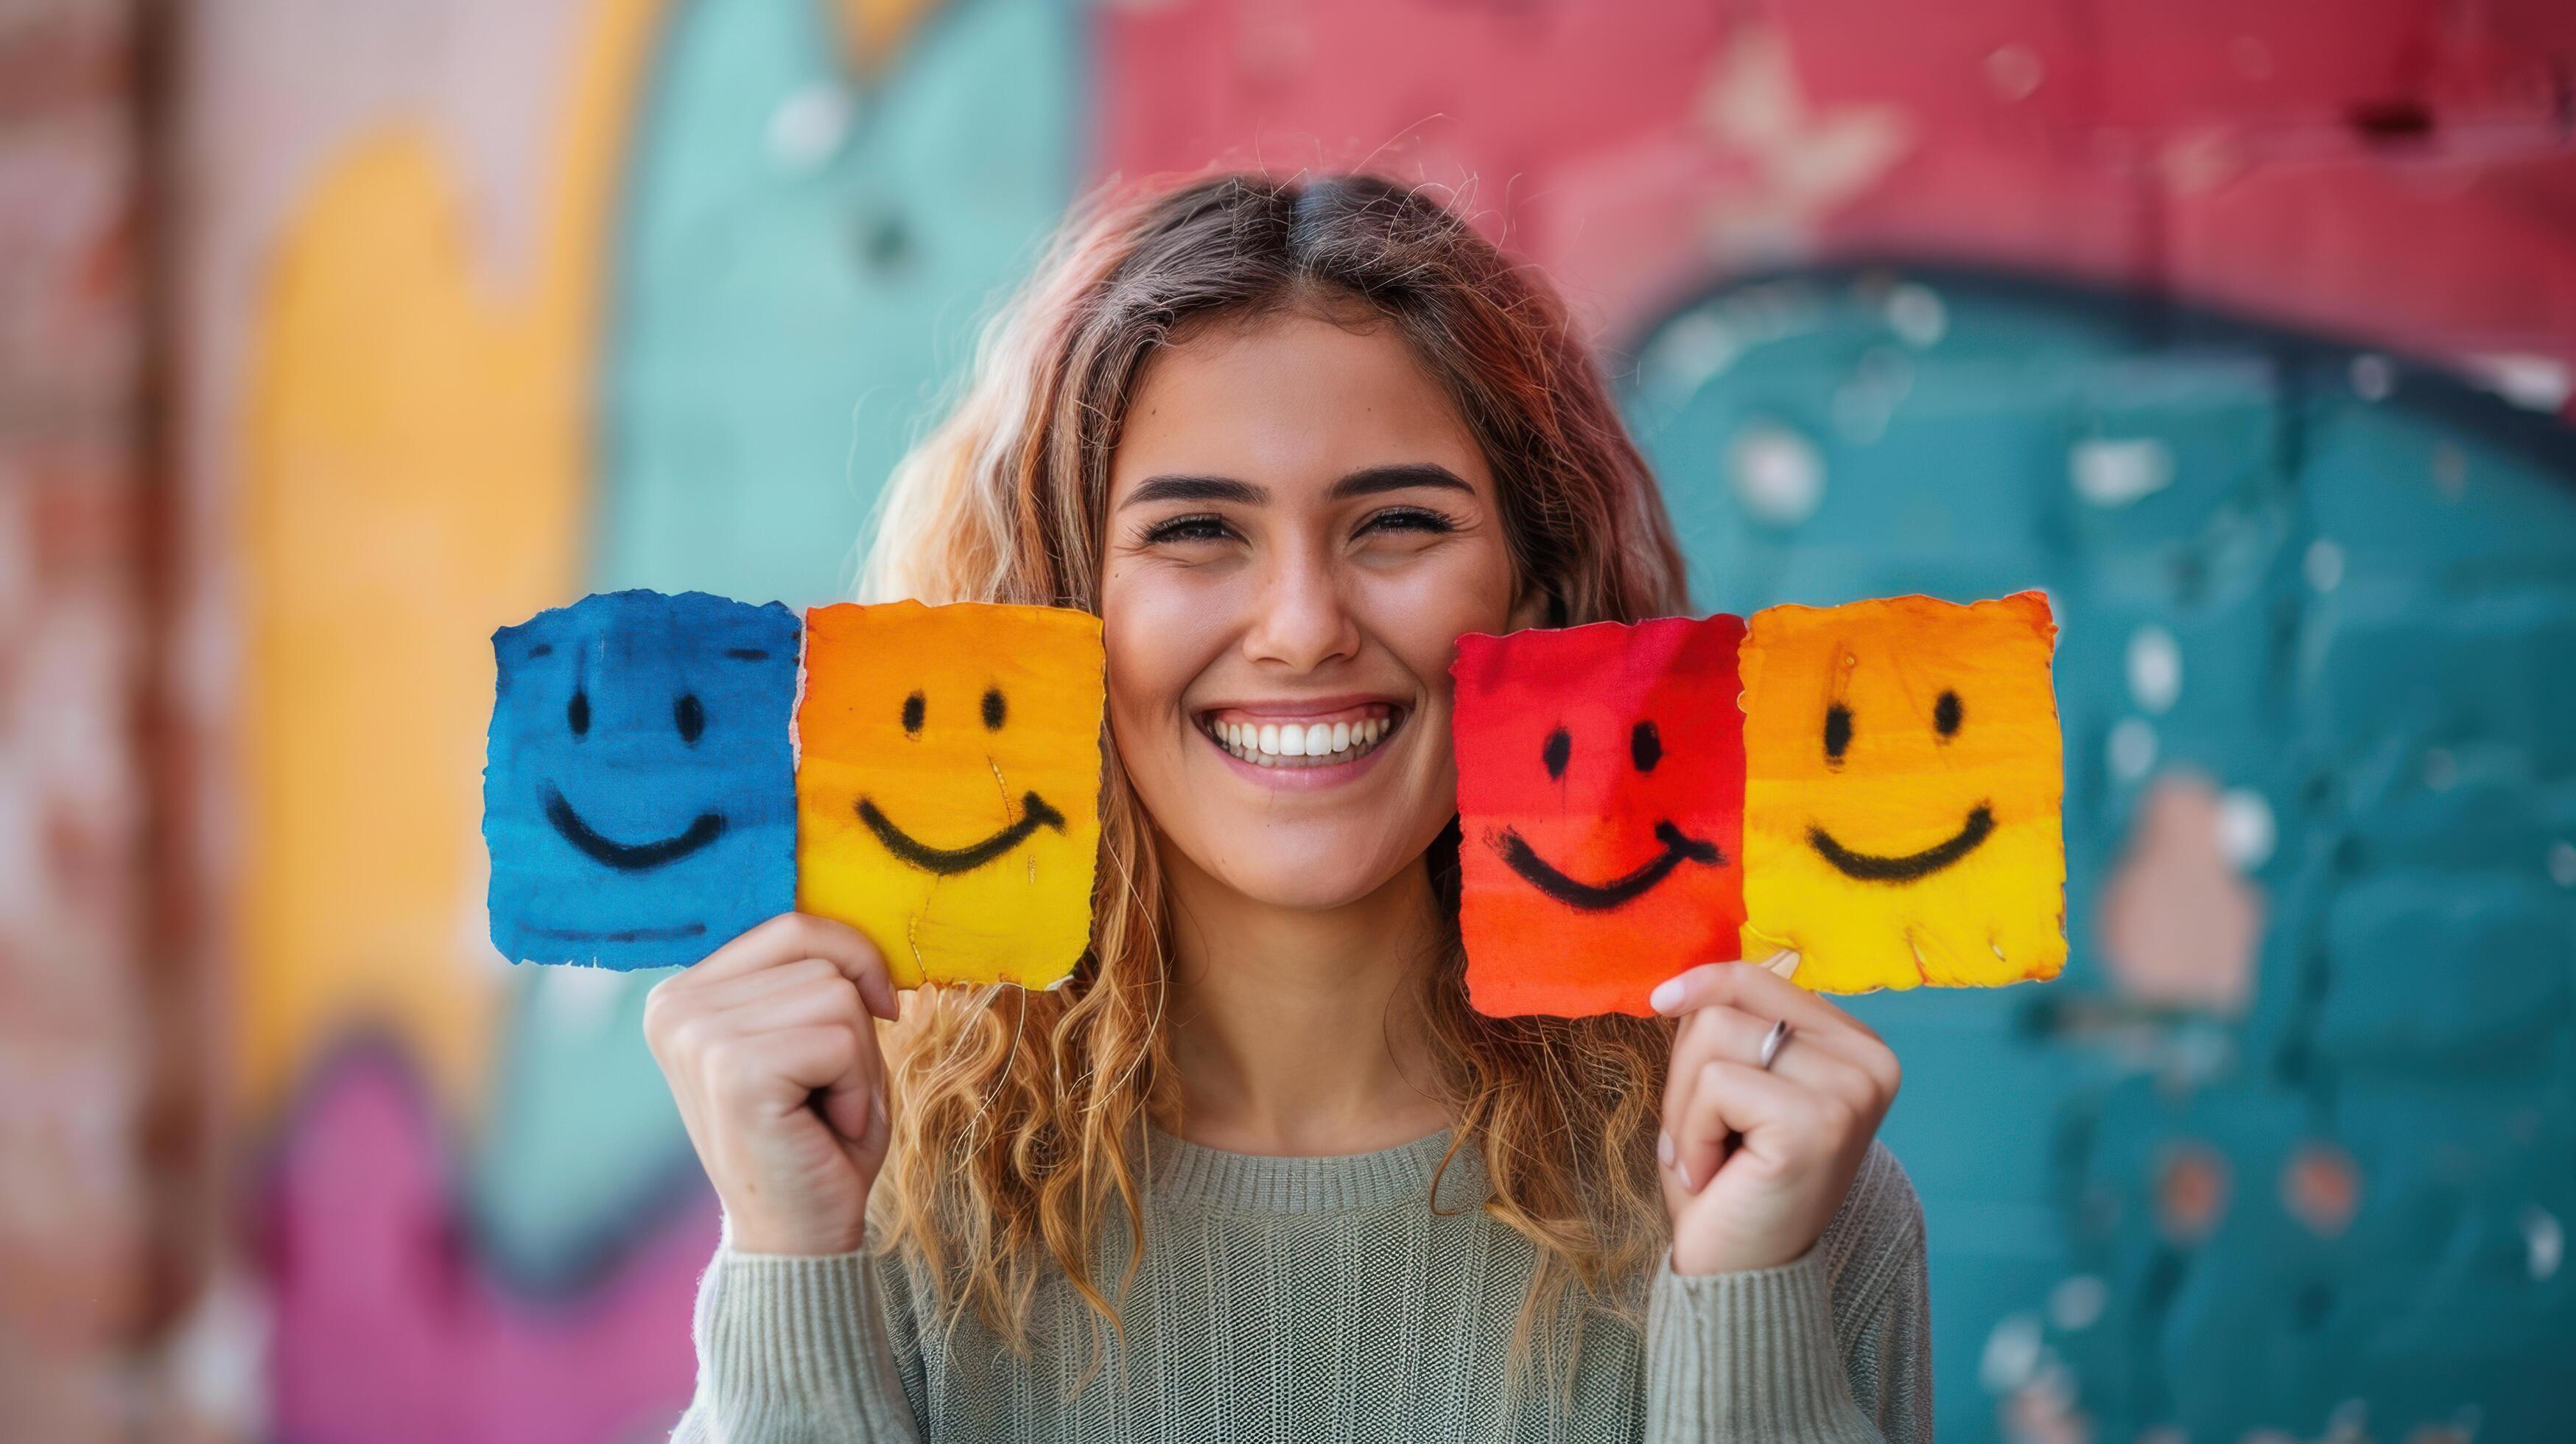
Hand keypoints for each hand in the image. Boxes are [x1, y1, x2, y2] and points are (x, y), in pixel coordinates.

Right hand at [644, 913, 900, 1255]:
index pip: (792, 924)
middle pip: (821, 958)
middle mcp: (674, 1007)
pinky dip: (856, 1087)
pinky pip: (842, 1037)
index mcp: (684, 993)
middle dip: (854, 1027)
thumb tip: (855, 930)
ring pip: (837, 994)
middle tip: (826, 1093)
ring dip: (857, 1062)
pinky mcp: (733, 1071)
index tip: (874, 1015)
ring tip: (822, 1111)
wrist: (798, 1237)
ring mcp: (696, 1037)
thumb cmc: (817, 1135)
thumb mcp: (810, 1034)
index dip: (855, 962)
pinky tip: (822, 1127)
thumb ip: (812, 974)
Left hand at [1649, 955, 1900, 1275]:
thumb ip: (1729, 1024)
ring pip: (1713, 1035)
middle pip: (1726, 1004)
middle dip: (1687, 1070)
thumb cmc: (1731, 1182)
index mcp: (1855, 1044)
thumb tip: (1681, 984)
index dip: (1698, 993)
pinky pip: (1713, 1085)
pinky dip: (1691, 1134)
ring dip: (1685, 1107)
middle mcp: (1869, 1062)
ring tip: (1713, 1158)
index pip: (1756, 976)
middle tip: (1705, 1138)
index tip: (1663, 1010)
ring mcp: (1850, 1091)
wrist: (1741, 1276)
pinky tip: (1717, 1177)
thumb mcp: (1733, 1083)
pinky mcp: (1817, 1123)